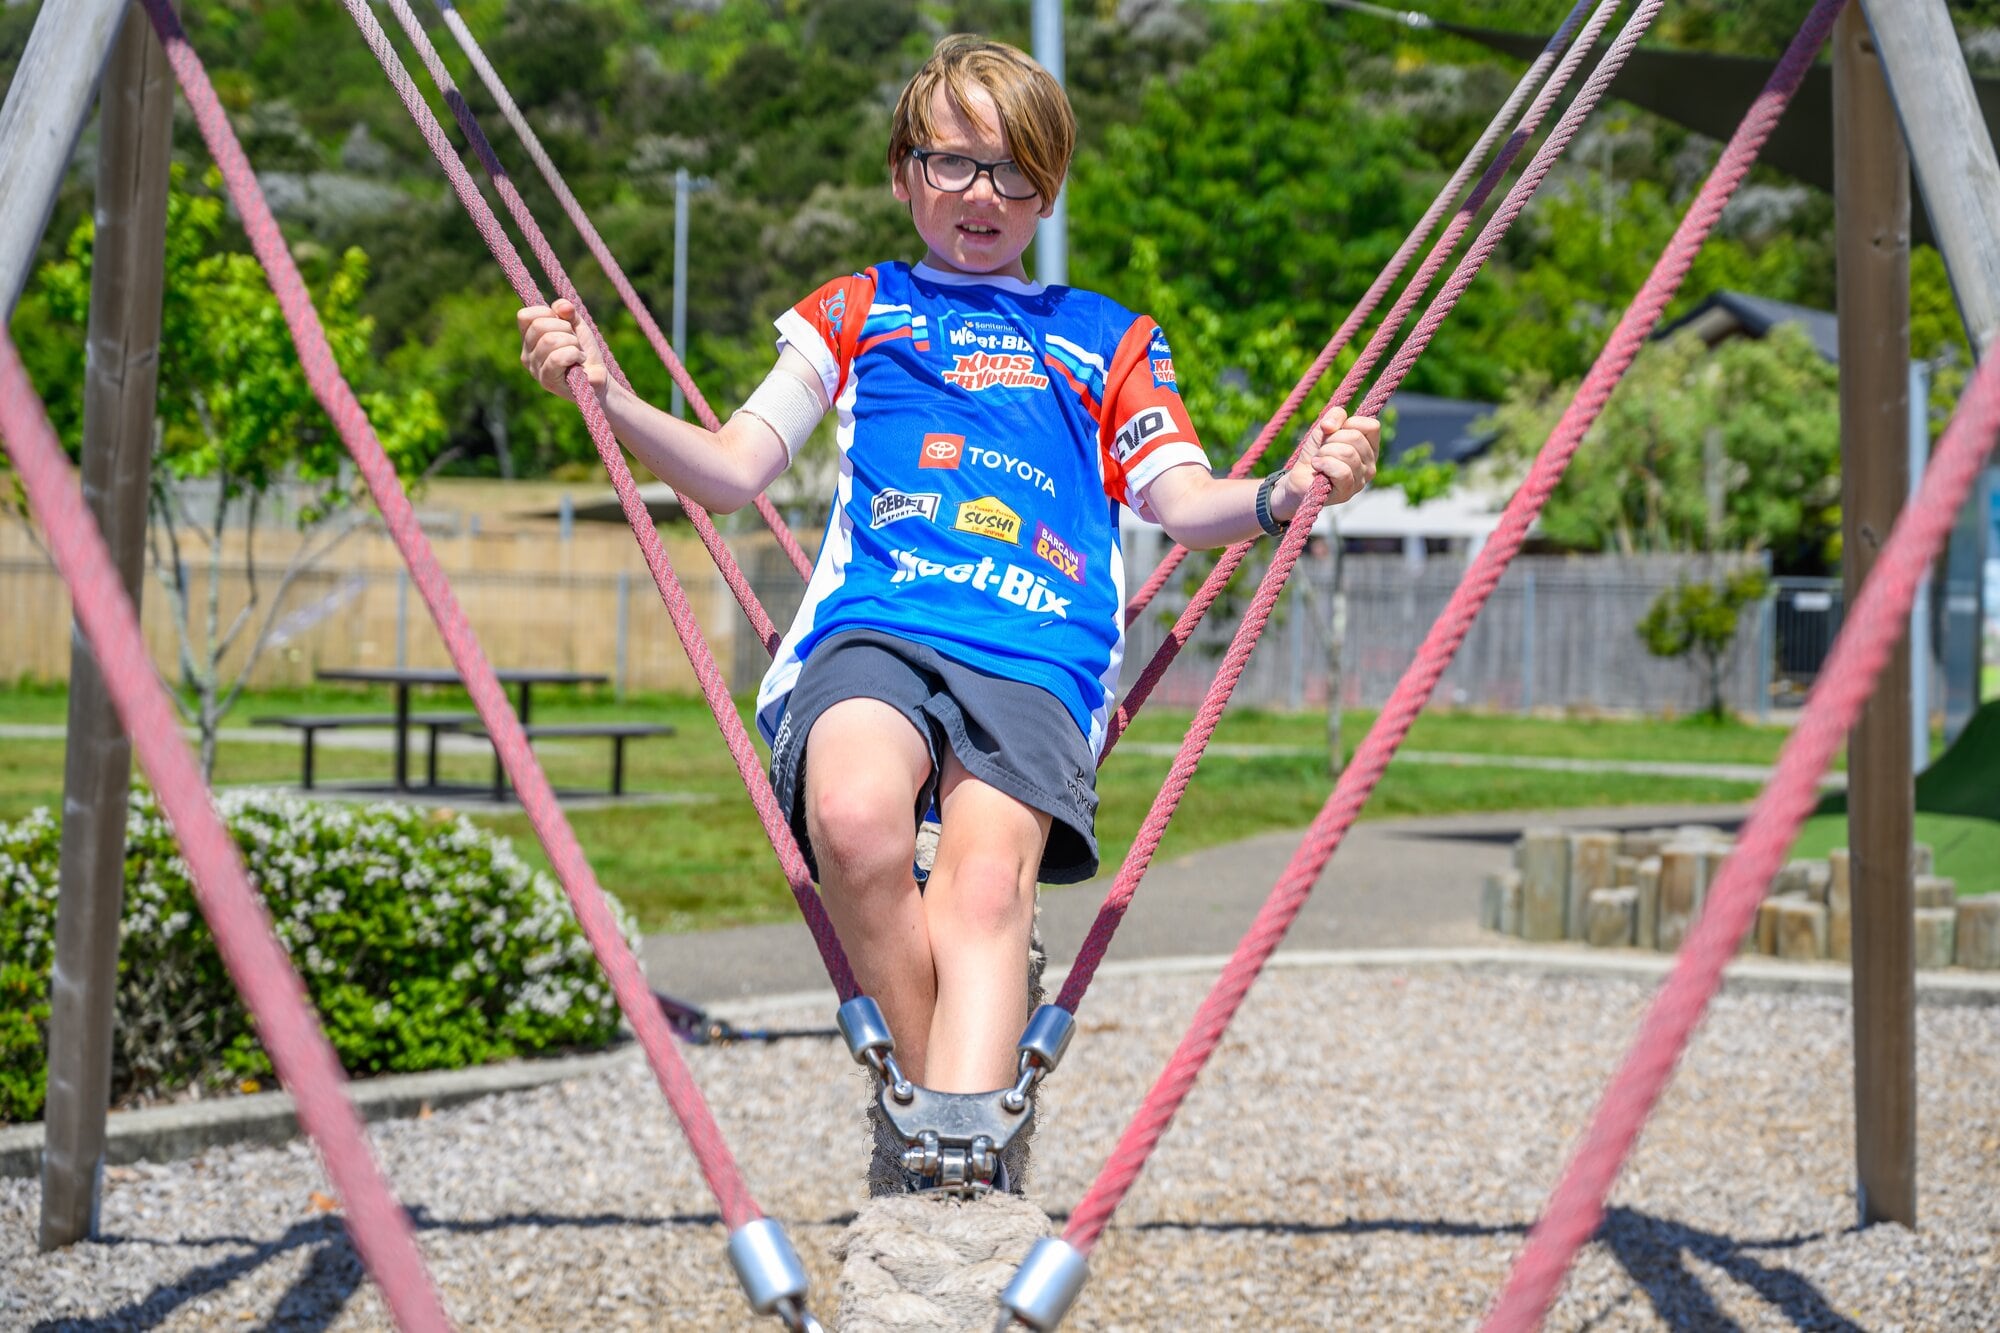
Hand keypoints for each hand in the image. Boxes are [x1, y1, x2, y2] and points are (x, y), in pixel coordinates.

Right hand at [517, 298, 606, 404]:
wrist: (598, 378)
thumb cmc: (584, 351)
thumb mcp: (576, 326)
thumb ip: (568, 312)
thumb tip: (563, 307)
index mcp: (529, 339)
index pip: (524, 316)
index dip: (547, 313)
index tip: (563, 322)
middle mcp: (526, 355)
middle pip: (539, 326)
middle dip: (565, 328)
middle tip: (575, 341)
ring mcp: (535, 369)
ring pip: (549, 340)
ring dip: (572, 343)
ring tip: (578, 352)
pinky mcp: (546, 381)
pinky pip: (557, 357)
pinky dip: (574, 354)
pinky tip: (579, 361)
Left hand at [1273, 403, 1379, 519]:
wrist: (1299, 478)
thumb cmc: (1315, 453)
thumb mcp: (1325, 428)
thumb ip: (1335, 416)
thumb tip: (1330, 425)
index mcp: (1370, 449)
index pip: (1372, 426)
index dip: (1349, 423)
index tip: (1333, 432)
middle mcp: (1370, 466)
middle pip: (1356, 437)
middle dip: (1331, 439)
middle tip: (1322, 450)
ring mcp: (1361, 481)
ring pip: (1347, 453)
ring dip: (1324, 452)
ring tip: (1318, 460)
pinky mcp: (1347, 492)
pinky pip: (1342, 471)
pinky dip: (1324, 464)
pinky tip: (1317, 466)